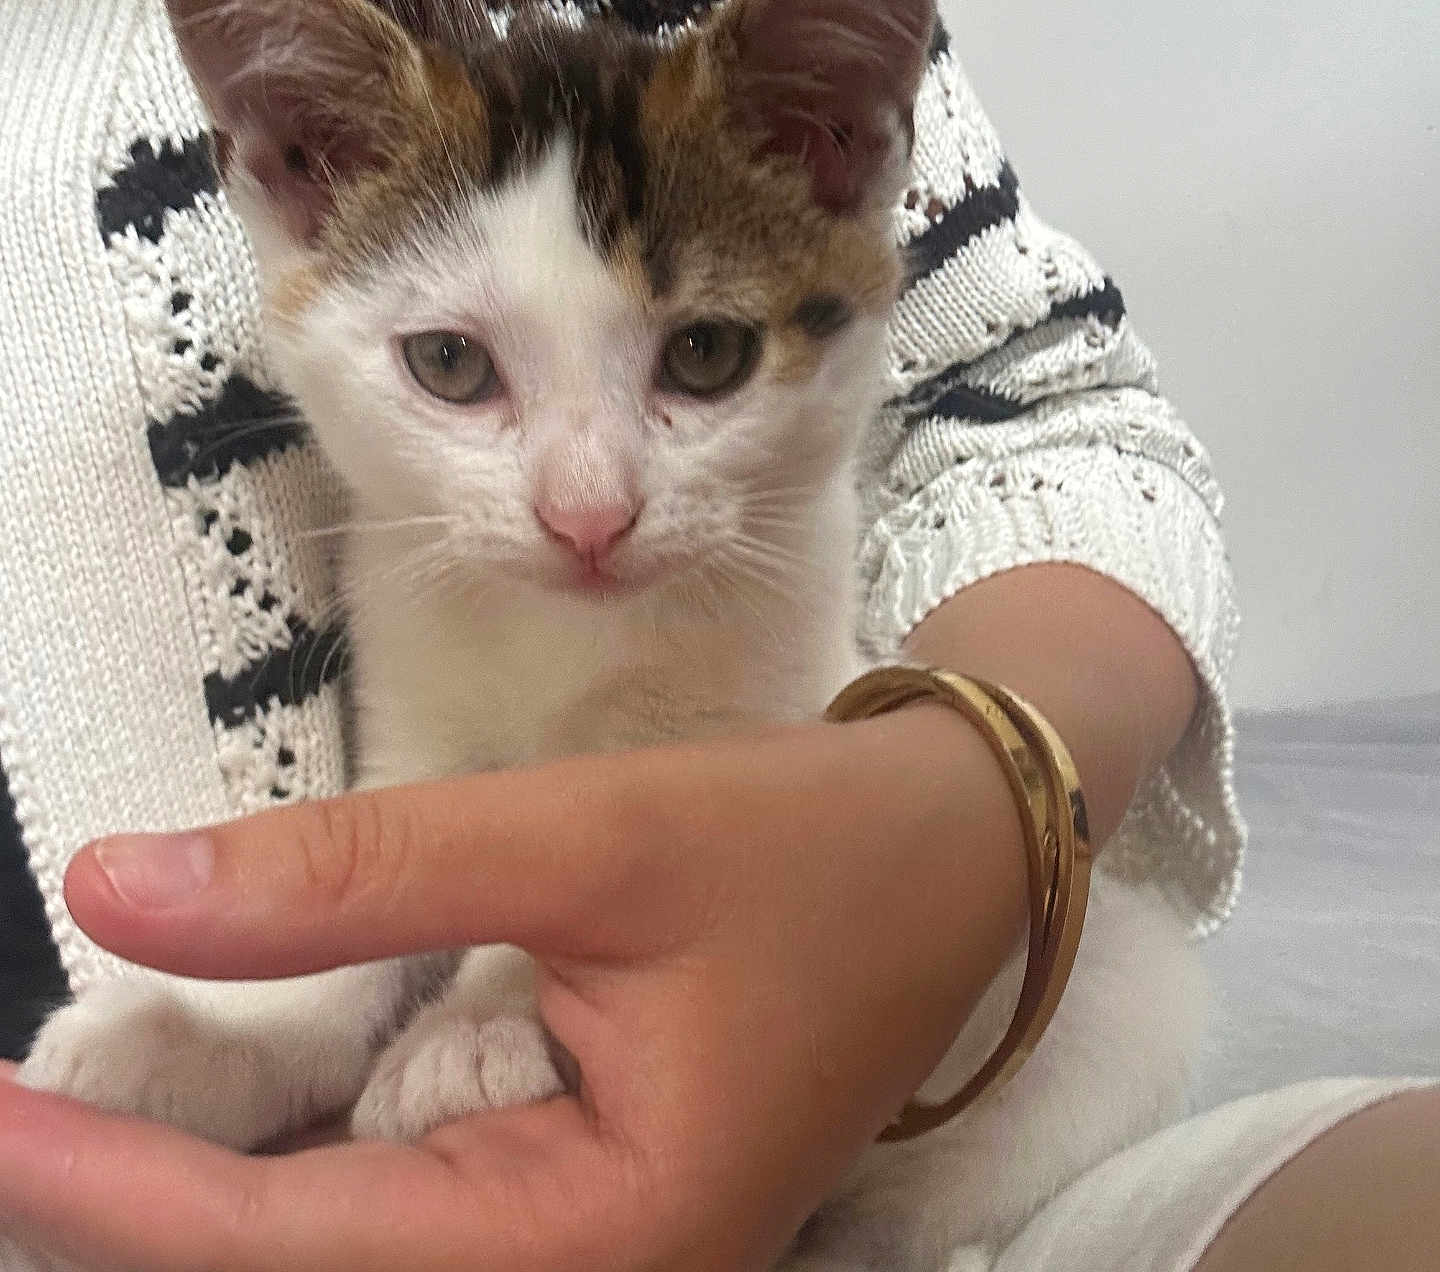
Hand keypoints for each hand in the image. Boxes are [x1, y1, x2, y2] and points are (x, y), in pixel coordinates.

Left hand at [0, 706, 1027, 1271]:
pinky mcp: (592, 1194)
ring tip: (86, 1108)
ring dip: (220, 1190)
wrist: (954, 844)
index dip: (110, 1190)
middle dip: (147, 1205)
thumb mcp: (587, 842)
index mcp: (607, 1247)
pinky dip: (307, 1159)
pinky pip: (415, 1209)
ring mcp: (596, 1251)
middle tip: (22, 1103)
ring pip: (360, 1251)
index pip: (297, 1250)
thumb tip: (120, 887)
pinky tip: (236, 1103)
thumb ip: (359, 872)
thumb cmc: (803, 843)